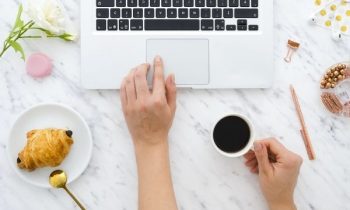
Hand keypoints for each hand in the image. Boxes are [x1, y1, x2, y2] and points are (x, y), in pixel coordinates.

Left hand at [120, 56, 177, 209]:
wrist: (149, 140)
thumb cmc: (161, 126)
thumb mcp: (172, 108)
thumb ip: (171, 90)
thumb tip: (170, 76)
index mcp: (157, 101)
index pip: (158, 78)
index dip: (158, 66)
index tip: (157, 59)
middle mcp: (144, 101)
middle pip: (140, 76)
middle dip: (143, 66)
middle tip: (146, 65)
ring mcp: (133, 104)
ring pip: (129, 81)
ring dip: (133, 72)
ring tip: (137, 70)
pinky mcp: (125, 107)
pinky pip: (122, 89)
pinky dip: (125, 81)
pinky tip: (129, 79)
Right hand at [244, 138, 302, 209]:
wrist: (280, 201)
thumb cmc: (274, 190)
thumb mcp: (265, 171)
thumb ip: (261, 155)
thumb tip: (257, 142)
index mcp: (289, 159)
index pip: (272, 143)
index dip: (260, 144)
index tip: (250, 148)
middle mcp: (293, 157)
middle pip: (272, 147)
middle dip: (258, 152)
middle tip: (247, 156)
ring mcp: (291, 160)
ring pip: (272, 152)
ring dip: (260, 157)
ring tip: (250, 163)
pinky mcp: (288, 163)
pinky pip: (275, 157)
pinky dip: (265, 161)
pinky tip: (256, 166)